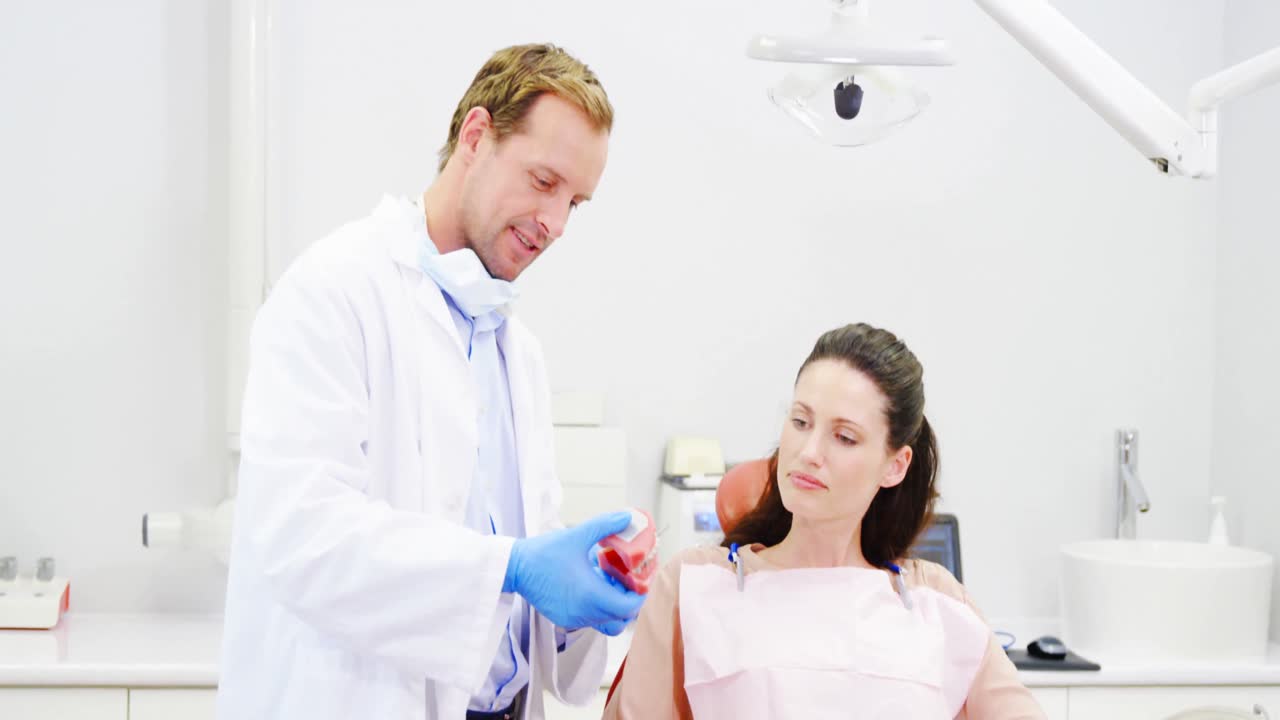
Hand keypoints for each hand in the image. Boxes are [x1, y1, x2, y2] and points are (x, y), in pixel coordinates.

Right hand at [504, 511, 645, 634]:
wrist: (514, 568)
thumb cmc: (543, 552)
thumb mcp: (577, 535)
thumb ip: (605, 525)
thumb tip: (627, 516)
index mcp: (590, 594)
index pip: (627, 608)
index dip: (639, 596)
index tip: (642, 580)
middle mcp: (583, 612)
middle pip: (620, 618)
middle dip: (630, 600)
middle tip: (630, 580)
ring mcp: (573, 618)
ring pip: (606, 622)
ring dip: (614, 605)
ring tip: (610, 581)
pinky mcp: (564, 618)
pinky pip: (591, 619)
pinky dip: (599, 606)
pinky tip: (593, 584)